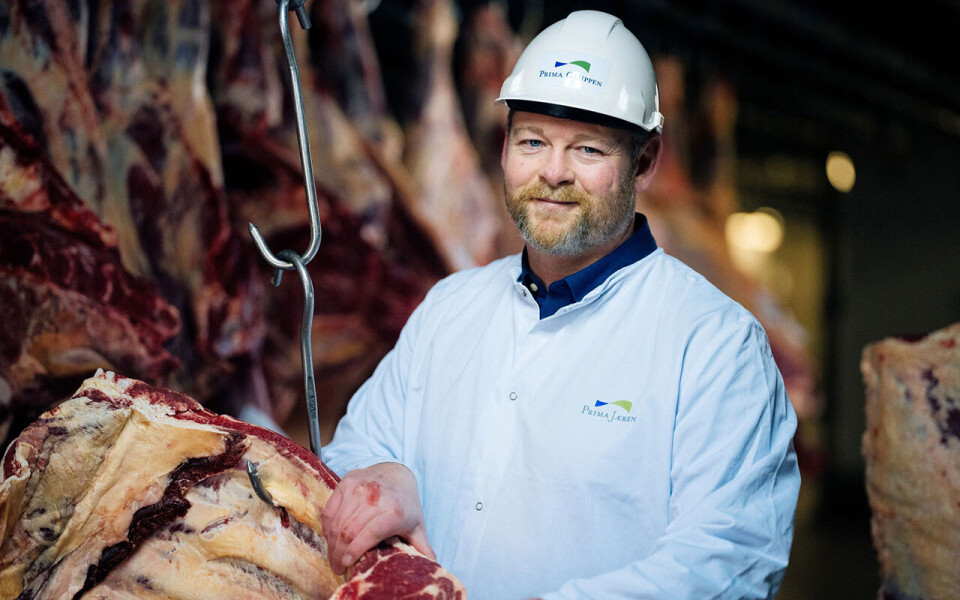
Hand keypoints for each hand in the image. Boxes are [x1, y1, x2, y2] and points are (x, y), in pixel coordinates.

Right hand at [321, 462, 435, 574]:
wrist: (396, 473)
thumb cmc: (405, 505)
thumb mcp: (416, 526)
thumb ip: (422, 547)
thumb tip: (431, 566)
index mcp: (395, 510)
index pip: (370, 533)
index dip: (356, 550)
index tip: (348, 564)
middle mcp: (376, 497)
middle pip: (349, 531)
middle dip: (340, 554)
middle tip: (338, 567)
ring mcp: (359, 488)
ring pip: (337, 523)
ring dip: (332, 544)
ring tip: (334, 557)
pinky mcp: (346, 482)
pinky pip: (330, 511)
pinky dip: (327, 528)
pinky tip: (331, 539)